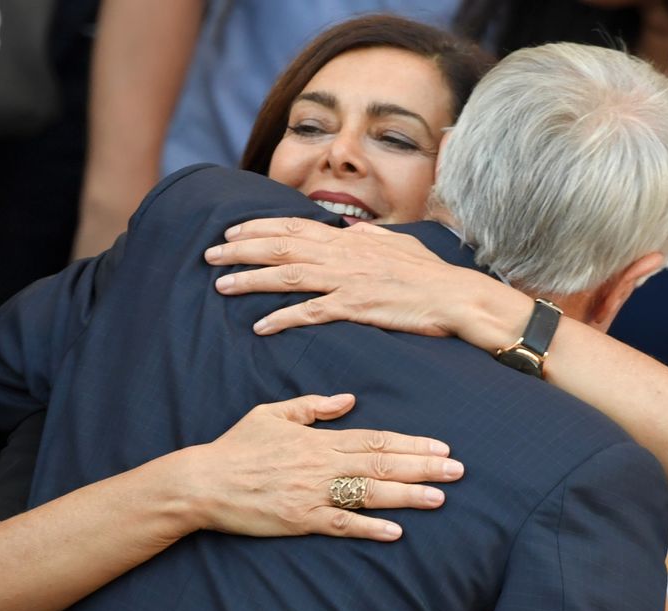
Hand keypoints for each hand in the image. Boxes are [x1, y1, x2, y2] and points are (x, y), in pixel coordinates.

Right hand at [172, 393, 462, 541]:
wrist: (202, 481)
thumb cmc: (236, 446)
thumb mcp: (272, 413)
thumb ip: (313, 407)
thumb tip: (349, 400)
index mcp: (317, 439)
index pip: (374, 439)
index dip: (410, 443)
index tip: (440, 446)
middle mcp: (320, 465)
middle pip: (381, 464)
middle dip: (422, 466)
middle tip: (457, 470)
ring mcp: (311, 494)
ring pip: (368, 494)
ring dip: (406, 496)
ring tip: (439, 497)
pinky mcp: (299, 520)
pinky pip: (340, 524)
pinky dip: (368, 528)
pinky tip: (395, 532)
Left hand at [204, 217, 494, 336]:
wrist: (457, 297)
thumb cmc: (430, 274)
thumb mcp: (399, 243)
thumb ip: (370, 236)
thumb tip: (352, 229)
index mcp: (350, 239)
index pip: (295, 227)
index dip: (259, 228)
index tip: (232, 232)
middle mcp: (344, 254)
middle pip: (282, 247)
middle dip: (241, 250)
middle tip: (210, 255)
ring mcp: (348, 280)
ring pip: (288, 275)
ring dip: (251, 280)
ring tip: (221, 285)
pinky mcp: (356, 307)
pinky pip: (311, 313)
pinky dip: (283, 318)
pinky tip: (260, 326)